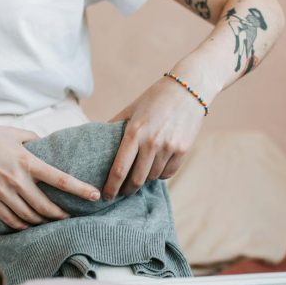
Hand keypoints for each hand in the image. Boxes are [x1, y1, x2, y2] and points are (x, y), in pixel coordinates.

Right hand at [0, 120, 100, 229]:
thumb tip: (47, 146)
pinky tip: (31, 225)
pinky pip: (11, 220)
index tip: (95, 196)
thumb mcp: (13, 133)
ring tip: (53, 222)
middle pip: (46, 206)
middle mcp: (16, 180)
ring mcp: (2, 193)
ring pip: (30, 217)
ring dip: (44, 222)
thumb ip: (33, 140)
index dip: (80, 190)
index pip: (60, 179)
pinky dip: (24, 225)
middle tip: (72, 217)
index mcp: (26, 161)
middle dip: (62, 215)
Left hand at [102, 77, 207, 199]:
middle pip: (136, 179)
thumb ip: (115, 126)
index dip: (111, 187)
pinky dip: (160, 174)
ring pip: (152, 177)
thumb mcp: (131, 109)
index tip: (106, 196)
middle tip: (121, 192)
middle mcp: (151, 142)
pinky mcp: (183, 150)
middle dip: (126, 190)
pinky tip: (155, 169)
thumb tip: (96, 141)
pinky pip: (168, 173)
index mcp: (134, 132)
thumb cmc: (155, 98)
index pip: (119, 169)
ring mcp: (169, 147)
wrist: (189, 88)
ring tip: (138, 176)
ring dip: (144, 180)